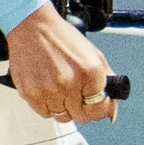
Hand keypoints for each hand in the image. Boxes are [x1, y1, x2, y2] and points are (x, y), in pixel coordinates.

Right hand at [3, 6, 117, 124]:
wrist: (32, 27)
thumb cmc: (61, 37)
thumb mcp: (94, 55)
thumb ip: (108, 83)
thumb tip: (111, 113)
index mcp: (90, 72)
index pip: (100, 109)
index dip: (98, 108)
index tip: (94, 104)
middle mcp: (70, 83)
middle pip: (81, 116)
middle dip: (81, 109)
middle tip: (75, 96)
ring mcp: (50, 90)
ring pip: (62, 117)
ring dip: (63, 107)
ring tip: (59, 89)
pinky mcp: (32, 94)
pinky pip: (44, 112)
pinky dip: (47, 105)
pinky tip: (47, 89)